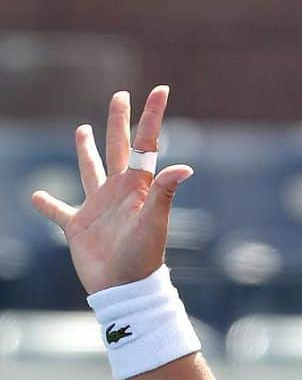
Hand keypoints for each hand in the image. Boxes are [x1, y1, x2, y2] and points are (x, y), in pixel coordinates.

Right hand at [30, 86, 192, 294]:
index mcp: (138, 188)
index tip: (160, 89)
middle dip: (119, 122)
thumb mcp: (154, 222)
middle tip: (120, 95)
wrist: (125, 289)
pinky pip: (58, 212)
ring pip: (90, 171)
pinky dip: (47, 204)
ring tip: (81, 130)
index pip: (146, 144)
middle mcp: (119, 193)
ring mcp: (98, 208)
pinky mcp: (78, 227)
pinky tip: (37, 197)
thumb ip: (164, 192)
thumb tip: (185, 167)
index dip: (152, 117)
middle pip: (119, 148)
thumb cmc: (143, 258)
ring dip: (85, 151)